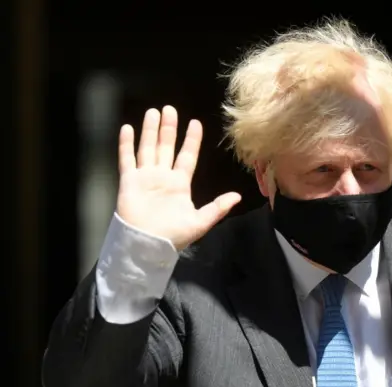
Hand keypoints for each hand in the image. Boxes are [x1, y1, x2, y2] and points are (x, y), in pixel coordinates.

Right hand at [116, 105, 240, 250]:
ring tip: (154, 112)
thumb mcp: (201, 221)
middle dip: (169, 128)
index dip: (191, 140)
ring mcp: (145, 178)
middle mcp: (163, 177)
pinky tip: (128, 128)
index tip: (195, 123)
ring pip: (148, 148)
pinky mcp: (129, 181)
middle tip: (170, 109)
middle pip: (166, 147)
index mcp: (180, 184)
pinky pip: (127, 159)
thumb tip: (238, 196)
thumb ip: (218, 207)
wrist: (147, 245)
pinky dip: (127, 144)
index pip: (187, 156)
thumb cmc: (174, 235)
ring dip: (150, 130)